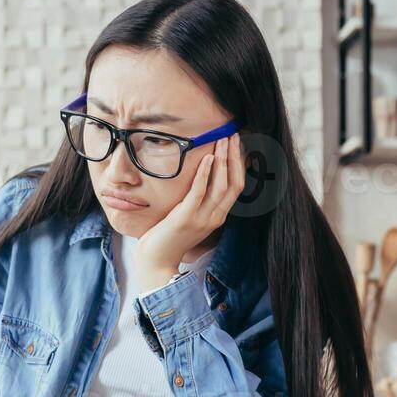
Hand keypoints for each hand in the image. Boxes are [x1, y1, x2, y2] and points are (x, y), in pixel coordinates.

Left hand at [133, 134, 244, 294]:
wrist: (157, 260)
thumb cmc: (169, 236)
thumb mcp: (190, 217)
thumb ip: (199, 201)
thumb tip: (202, 177)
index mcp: (218, 216)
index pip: (237, 186)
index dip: (239, 164)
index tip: (237, 145)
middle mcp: (215, 217)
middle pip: (234, 182)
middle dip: (235, 157)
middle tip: (233, 136)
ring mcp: (202, 218)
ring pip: (221, 185)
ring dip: (223, 160)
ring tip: (223, 140)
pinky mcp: (186, 217)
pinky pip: (199, 191)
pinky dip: (205, 173)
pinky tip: (207, 157)